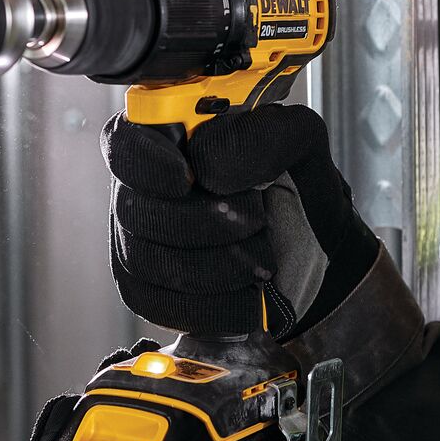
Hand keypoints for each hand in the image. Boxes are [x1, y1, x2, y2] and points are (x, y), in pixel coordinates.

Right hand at [103, 104, 378, 337]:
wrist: (316, 251)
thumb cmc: (298, 189)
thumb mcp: (299, 142)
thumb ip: (259, 135)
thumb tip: (206, 161)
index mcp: (169, 136)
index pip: (123, 141)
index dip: (145, 161)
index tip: (185, 177)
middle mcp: (144, 186)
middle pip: (134, 208)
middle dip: (200, 223)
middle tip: (253, 221)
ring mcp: (139, 239)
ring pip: (143, 259)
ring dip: (211, 267)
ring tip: (259, 259)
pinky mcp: (148, 288)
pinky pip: (156, 303)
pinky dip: (209, 305)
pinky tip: (244, 295)